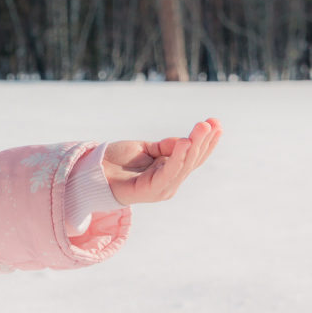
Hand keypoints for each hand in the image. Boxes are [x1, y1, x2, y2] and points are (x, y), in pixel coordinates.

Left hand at [102, 117, 221, 205]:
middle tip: (213, 122)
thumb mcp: (146, 148)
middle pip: (193, 160)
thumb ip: (166, 147)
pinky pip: (169, 172)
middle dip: (205, 140)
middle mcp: (170, 182)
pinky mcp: (152, 190)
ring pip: (184, 165)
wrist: (94, 172)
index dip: (207, 141)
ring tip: (203, 127)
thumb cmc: (119, 161)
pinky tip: (186, 142)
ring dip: (196, 145)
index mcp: (170, 172)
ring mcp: (163, 188)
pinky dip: (179, 157)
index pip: (194, 156)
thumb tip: (186, 140)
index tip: (217, 124)